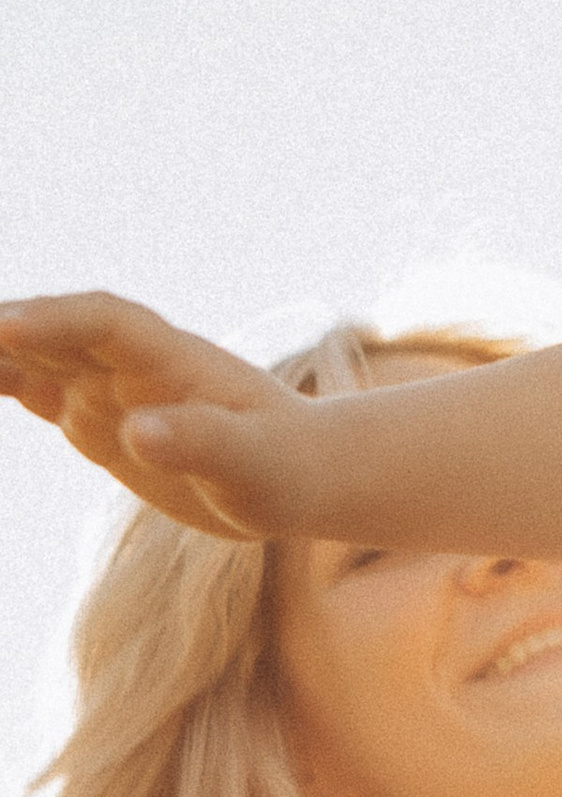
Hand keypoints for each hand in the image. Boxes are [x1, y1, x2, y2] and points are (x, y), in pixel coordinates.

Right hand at [0, 291, 327, 543]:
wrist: (296, 474)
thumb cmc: (285, 469)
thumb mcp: (253, 467)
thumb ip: (201, 443)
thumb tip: (139, 432)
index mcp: (170, 358)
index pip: (99, 322)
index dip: (50, 323)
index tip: (5, 330)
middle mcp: (127, 361)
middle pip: (46, 329)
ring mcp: (106, 385)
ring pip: (28, 356)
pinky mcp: (94, 417)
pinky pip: (32, 388)